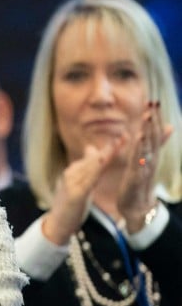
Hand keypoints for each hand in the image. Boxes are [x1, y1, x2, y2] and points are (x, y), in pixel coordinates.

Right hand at [42, 139, 121, 244]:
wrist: (56, 225)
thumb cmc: (69, 205)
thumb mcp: (79, 184)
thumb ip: (86, 167)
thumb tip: (91, 148)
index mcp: (74, 172)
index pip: (94, 157)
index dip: (109, 148)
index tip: (123, 138)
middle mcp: (71, 175)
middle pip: (93, 160)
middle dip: (109, 149)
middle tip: (124, 137)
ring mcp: (71, 184)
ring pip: (90, 168)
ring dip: (104, 157)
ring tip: (115, 147)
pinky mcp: (74, 195)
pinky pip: (87, 182)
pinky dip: (95, 171)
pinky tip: (102, 165)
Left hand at [119, 101, 172, 231]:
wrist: (138, 204)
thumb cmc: (140, 180)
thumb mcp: (147, 159)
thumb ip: (154, 143)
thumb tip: (169, 126)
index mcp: (150, 153)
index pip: (153, 132)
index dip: (154, 117)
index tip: (153, 101)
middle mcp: (151, 158)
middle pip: (152, 137)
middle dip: (153, 120)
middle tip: (153, 104)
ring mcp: (145, 168)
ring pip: (148, 148)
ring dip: (147, 133)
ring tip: (147, 120)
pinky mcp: (137, 178)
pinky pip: (140, 165)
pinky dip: (140, 155)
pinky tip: (139, 146)